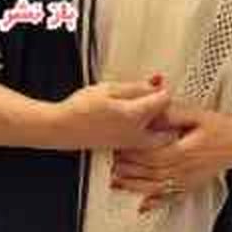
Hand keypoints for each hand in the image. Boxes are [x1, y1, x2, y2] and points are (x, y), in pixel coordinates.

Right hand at [48, 80, 173, 151]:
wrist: (62, 129)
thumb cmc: (81, 108)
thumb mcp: (108, 89)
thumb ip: (135, 88)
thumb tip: (155, 84)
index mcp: (135, 115)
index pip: (164, 101)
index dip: (164, 89)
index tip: (159, 83)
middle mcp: (138, 133)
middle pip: (169, 125)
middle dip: (169, 113)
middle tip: (161, 101)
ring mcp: (132, 144)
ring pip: (160, 137)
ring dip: (162, 126)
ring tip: (152, 113)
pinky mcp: (126, 148)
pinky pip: (148, 143)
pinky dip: (150, 134)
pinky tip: (138, 123)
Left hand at [111, 102, 231, 212]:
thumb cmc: (218, 127)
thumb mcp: (197, 114)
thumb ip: (173, 114)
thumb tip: (152, 112)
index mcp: (184, 151)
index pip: (152, 154)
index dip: (133, 153)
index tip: (118, 148)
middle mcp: (184, 170)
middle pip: (150, 172)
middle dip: (128, 170)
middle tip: (111, 164)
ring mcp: (187, 181)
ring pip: (156, 188)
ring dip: (135, 187)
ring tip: (115, 183)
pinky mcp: (190, 187)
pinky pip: (170, 198)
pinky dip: (155, 203)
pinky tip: (142, 206)